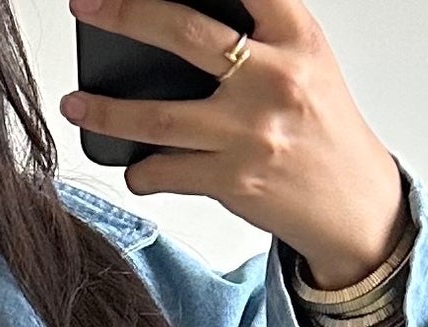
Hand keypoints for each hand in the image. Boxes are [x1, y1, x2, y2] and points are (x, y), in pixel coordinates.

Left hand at [59, 0, 406, 288]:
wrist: (354, 205)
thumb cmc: (322, 128)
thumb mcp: (306, 61)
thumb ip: (259, 32)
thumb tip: (180, 23)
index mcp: (296, 37)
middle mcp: (274, 79)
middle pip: (183, 32)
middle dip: (124, 13)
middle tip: (86, 5)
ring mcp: (250, 133)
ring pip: (158, 116)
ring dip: (106, 110)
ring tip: (73, 103)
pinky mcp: (235, 181)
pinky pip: (167, 172)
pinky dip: (142, 171)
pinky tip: (134, 166)